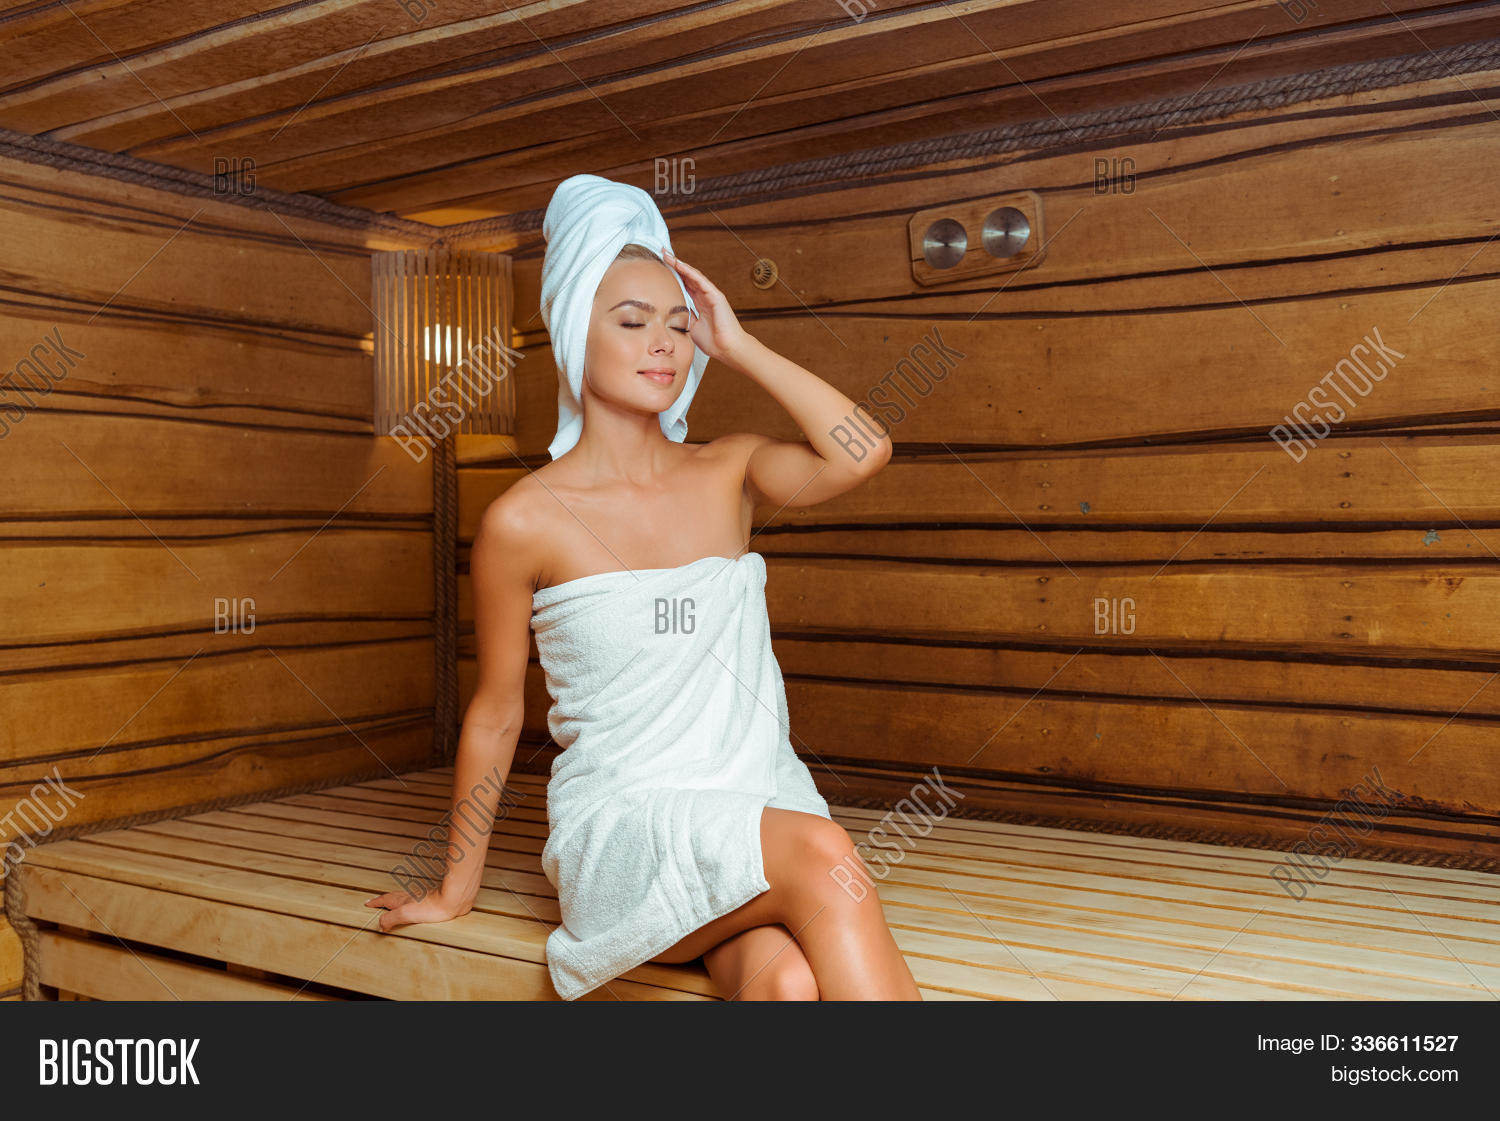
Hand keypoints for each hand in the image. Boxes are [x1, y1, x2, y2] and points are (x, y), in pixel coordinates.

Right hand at [365, 886, 469, 931]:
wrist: (452, 901)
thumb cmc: (432, 907)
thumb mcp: (405, 914)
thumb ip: (391, 918)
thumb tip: (380, 925)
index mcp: (402, 901)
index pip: (385, 900)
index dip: (375, 902)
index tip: (367, 903)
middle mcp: (410, 897)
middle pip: (393, 897)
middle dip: (383, 900)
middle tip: (376, 902)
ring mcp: (420, 899)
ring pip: (404, 898)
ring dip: (395, 901)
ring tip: (392, 904)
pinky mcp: (431, 901)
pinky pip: (414, 901)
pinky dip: (408, 903)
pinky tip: (415, 907)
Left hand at [662, 248, 752, 364]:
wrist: (727, 349)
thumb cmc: (713, 341)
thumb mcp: (691, 327)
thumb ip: (684, 316)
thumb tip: (670, 311)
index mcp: (699, 303)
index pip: (684, 284)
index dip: (673, 275)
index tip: (660, 267)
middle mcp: (705, 296)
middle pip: (687, 276)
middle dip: (674, 265)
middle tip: (661, 254)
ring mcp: (711, 294)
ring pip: (693, 275)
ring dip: (680, 264)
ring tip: (667, 255)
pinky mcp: (716, 296)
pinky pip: (701, 281)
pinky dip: (689, 272)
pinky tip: (679, 264)